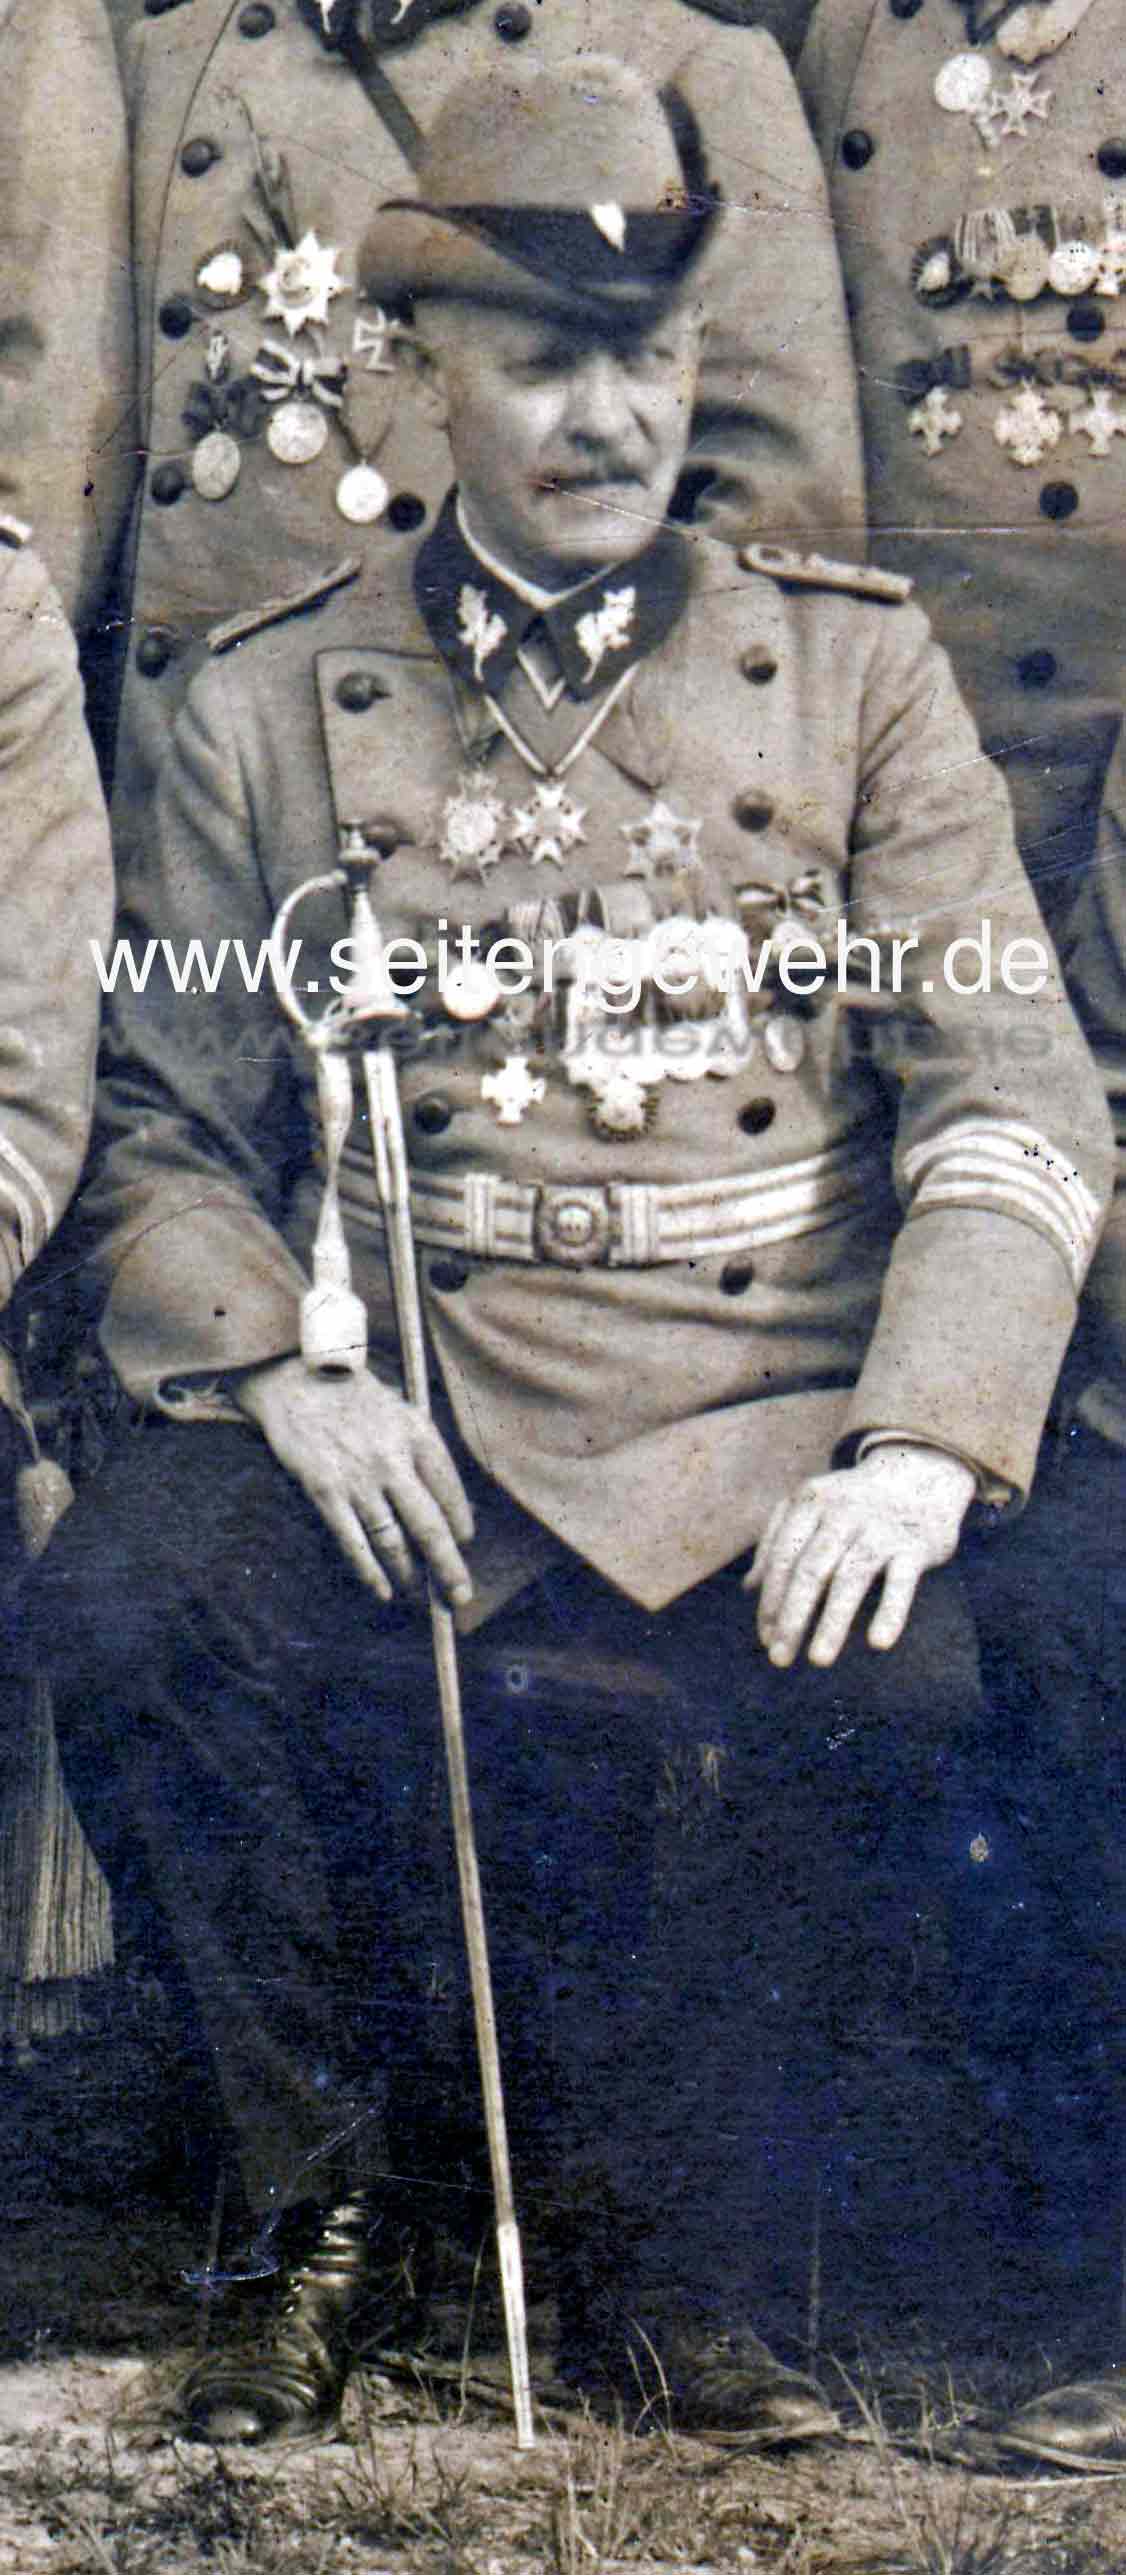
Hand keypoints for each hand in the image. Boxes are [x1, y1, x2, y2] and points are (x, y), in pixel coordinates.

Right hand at [233, 1356, 474, 1608]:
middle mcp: (393, 1460)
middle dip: (449, 1568)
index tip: (465, 1543)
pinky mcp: (325, 1492)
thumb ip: (423, 1453)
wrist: (296, 1379)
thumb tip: (445, 1503)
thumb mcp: (402, 1411)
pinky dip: (370, 1573)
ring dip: (409, 1575)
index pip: (452, 1492)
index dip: (462, 1525)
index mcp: (418, 1435)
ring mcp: (358, 1479)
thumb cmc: (353, 1398)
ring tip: (419, 1593)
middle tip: (460, 1597)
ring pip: (393, 1542)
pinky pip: (353, 1543)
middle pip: (430, 1527)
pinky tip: (382, 1590)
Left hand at [746, 1442, 974, 1669]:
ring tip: (818, 1659)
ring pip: (851, 1578)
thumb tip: (749, 1587)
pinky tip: (878, 1642)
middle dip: (792, 1616)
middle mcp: (843, 1513)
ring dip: (833, 1622)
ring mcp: (881, 1529)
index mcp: (811, 1502)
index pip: (784, 1558)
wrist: (921, 1470)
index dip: (771, 1599)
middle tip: (779, 1657)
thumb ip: (776, 1540)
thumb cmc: (854, 1499)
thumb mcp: (811, 1505)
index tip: (765, 1637)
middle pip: (811, 1570)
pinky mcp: (915, 1546)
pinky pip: (901, 1583)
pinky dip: (890, 1612)